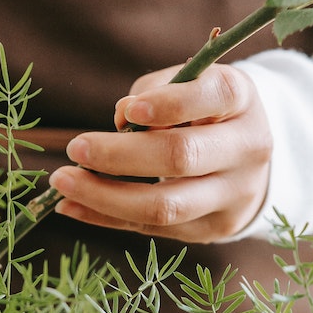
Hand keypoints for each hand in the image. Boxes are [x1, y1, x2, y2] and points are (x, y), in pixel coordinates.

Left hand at [49, 63, 271, 242]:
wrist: (248, 156)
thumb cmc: (203, 109)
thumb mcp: (188, 84)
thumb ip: (154, 93)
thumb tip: (120, 121)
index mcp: (241, 100)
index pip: (212, 98)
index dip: (170, 105)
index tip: (129, 112)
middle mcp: (248, 148)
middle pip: (181, 157)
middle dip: (121, 155)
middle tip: (75, 147)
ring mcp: (235, 195)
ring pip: (167, 206)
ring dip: (106, 196)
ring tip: (63, 182)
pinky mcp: (215, 228)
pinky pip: (153, 229)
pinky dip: (107, 218)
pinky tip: (72, 206)